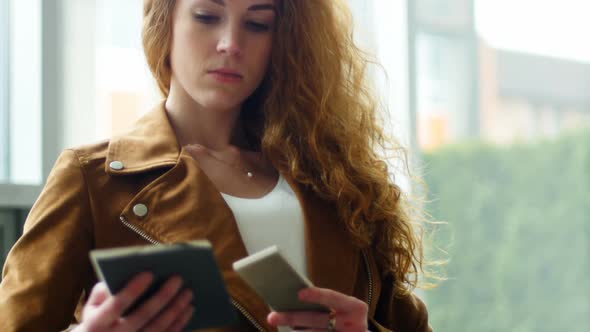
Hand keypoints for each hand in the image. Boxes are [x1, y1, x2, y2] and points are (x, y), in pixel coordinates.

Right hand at [73, 272, 193, 331]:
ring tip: (188, 292)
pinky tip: (188, 309)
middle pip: (142, 316)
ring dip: (175, 310)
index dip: (132, 290)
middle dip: (162, 296)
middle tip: (178, 278)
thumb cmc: (99, 318)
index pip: (116, 305)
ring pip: (157, 329)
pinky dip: (179, 323)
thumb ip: (106, 289)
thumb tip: (130, 273)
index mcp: (96, 323)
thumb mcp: (93, 305)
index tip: (149, 273)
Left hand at [267, 287, 367, 331]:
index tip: (299, 293)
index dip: (317, 295)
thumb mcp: (344, 309)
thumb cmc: (347, 318)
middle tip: (272, 316)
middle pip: (318, 320)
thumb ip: (326, 304)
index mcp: (356, 308)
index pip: (333, 298)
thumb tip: (294, 299)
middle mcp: (354, 324)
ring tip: (278, 327)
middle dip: (293, 318)